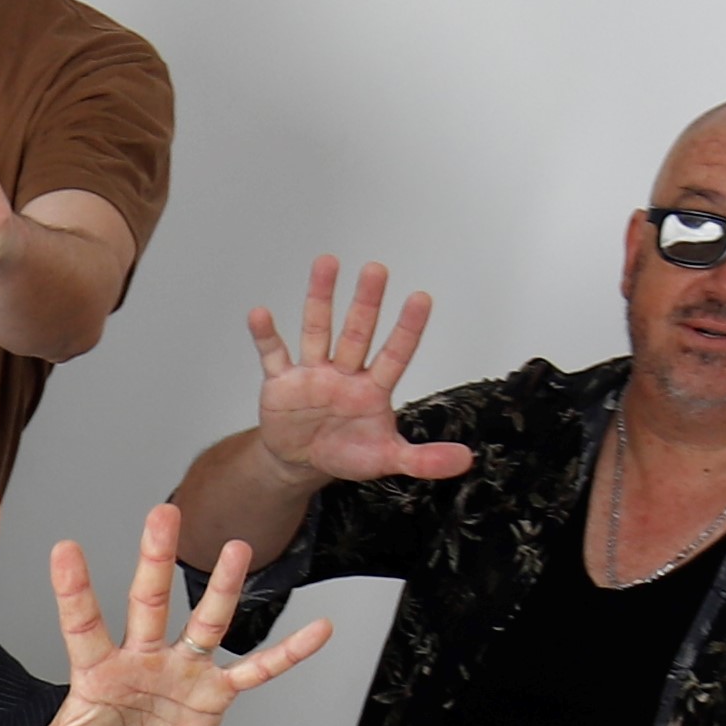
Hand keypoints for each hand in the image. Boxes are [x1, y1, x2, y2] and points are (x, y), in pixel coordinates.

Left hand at [0, 500, 338, 725]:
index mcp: (98, 667)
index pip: (82, 622)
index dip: (74, 589)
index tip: (64, 546)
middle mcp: (142, 656)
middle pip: (149, 600)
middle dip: (156, 559)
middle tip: (163, 510)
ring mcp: (182, 671)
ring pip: (204, 623)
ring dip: (222, 590)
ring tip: (239, 548)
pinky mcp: (215, 696)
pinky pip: (257, 670)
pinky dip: (288, 653)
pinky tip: (321, 629)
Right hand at [243, 256, 474, 489]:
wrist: (301, 462)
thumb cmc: (347, 452)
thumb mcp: (387, 459)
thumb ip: (424, 459)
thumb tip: (465, 460)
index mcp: (373, 389)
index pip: (395, 355)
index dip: (407, 329)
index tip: (421, 299)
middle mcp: (344, 373)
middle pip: (357, 332)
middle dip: (367, 302)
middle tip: (376, 270)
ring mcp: (312, 373)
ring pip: (318, 330)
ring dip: (321, 298)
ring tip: (327, 263)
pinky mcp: (282, 382)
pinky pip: (273, 354)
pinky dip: (265, 335)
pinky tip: (260, 314)